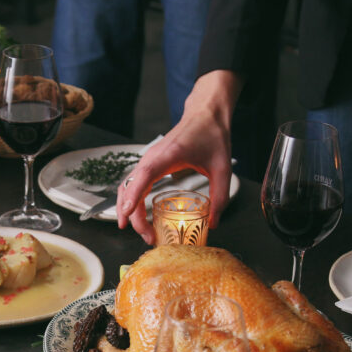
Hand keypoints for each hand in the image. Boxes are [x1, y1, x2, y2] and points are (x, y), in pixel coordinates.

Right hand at [117, 70, 242, 242]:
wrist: (205, 114)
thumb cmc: (213, 136)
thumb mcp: (223, 168)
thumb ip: (220, 196)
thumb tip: (214, 223)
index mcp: (168, 155)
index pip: (144, 175)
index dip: (134, 195)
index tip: (128, 214)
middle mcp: (152, 157)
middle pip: (131, 187)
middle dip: (133, 215)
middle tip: (148, 237)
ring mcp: (148, 159)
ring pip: (128, 186)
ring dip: (129, 210)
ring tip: (142, 232)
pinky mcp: (150, 163)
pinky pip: (134, 183)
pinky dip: (131, 200)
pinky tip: (138, 216)